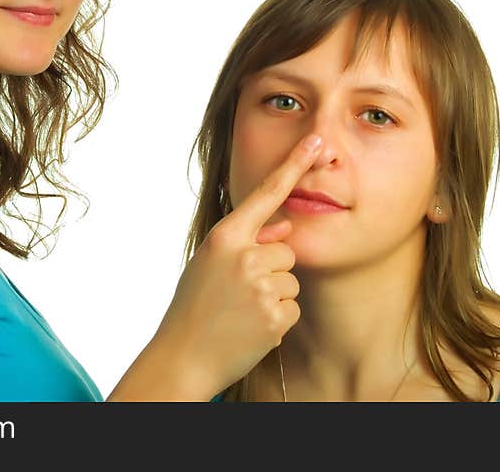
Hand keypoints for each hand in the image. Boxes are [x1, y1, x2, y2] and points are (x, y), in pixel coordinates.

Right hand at [152, 133, 320, 398]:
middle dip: (271, 269)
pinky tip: (250, 328)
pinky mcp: (275, 315)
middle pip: (286, 250)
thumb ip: (246, 241)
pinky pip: (292, 307)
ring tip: (241, 311)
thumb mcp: (210, 262)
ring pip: (291, 279)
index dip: (294, 165)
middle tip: (238, 292)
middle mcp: (244, 256)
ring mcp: (260, 286)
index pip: (266, 194)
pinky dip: (277, 319)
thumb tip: (284, 228)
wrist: (183, 356)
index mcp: (225, 237)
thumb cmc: (194, 305)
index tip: (316, 142)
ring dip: (273, 295)